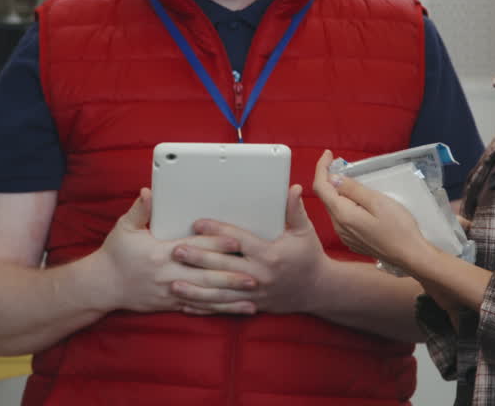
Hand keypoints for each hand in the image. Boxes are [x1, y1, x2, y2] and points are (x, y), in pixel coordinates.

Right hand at [92, 188, 258, 314]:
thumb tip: (148, 192)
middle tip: (255, 276)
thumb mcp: (124, 227)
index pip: (195, 247)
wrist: (102, 286)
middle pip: (206, 275)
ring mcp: (171, 292)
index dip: (216, 244)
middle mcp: (169, 275)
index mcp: (160, 253)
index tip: (236, 242)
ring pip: (206, 296)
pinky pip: (199, 308)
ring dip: (230, 297)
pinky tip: (235, 309)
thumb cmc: (115, 254)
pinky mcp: (171, 304)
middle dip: (231, 276)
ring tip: (252, 297)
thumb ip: (140, 210)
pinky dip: (218, 309)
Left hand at [170, 184, 327, 314]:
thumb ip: (294, 210)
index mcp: (269, 254)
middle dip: (198, 258)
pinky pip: (224, 307)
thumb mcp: (305, 232)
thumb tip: (293, 188)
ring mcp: (254, 293)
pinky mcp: (251, 305)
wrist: (319, 291)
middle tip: (176, 250)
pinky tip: (187, 304)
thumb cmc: (310, 257)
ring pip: (220, 292)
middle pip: (223, 266)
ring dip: (196, 289)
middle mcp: (259, 275)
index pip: (238, 240)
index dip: (217, 231)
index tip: (198, 223)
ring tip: (174, 283)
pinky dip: (205, 307)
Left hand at [312, 150, 428, 273]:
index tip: (328, 154)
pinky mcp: (353, 240)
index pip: (321, 187)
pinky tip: (358, 200)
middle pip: (326, 197)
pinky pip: (343, 217)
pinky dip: (345, 204)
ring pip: (335, 207)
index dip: (321, 168)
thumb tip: (333, 178)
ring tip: (350, 179)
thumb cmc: (399, 228)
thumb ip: (353, 189)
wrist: (411, 256)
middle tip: (339, 162)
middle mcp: (339, 226)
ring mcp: (345, 235)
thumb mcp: (378, 202)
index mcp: (343, 214)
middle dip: (329, 178)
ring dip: (338, 191)